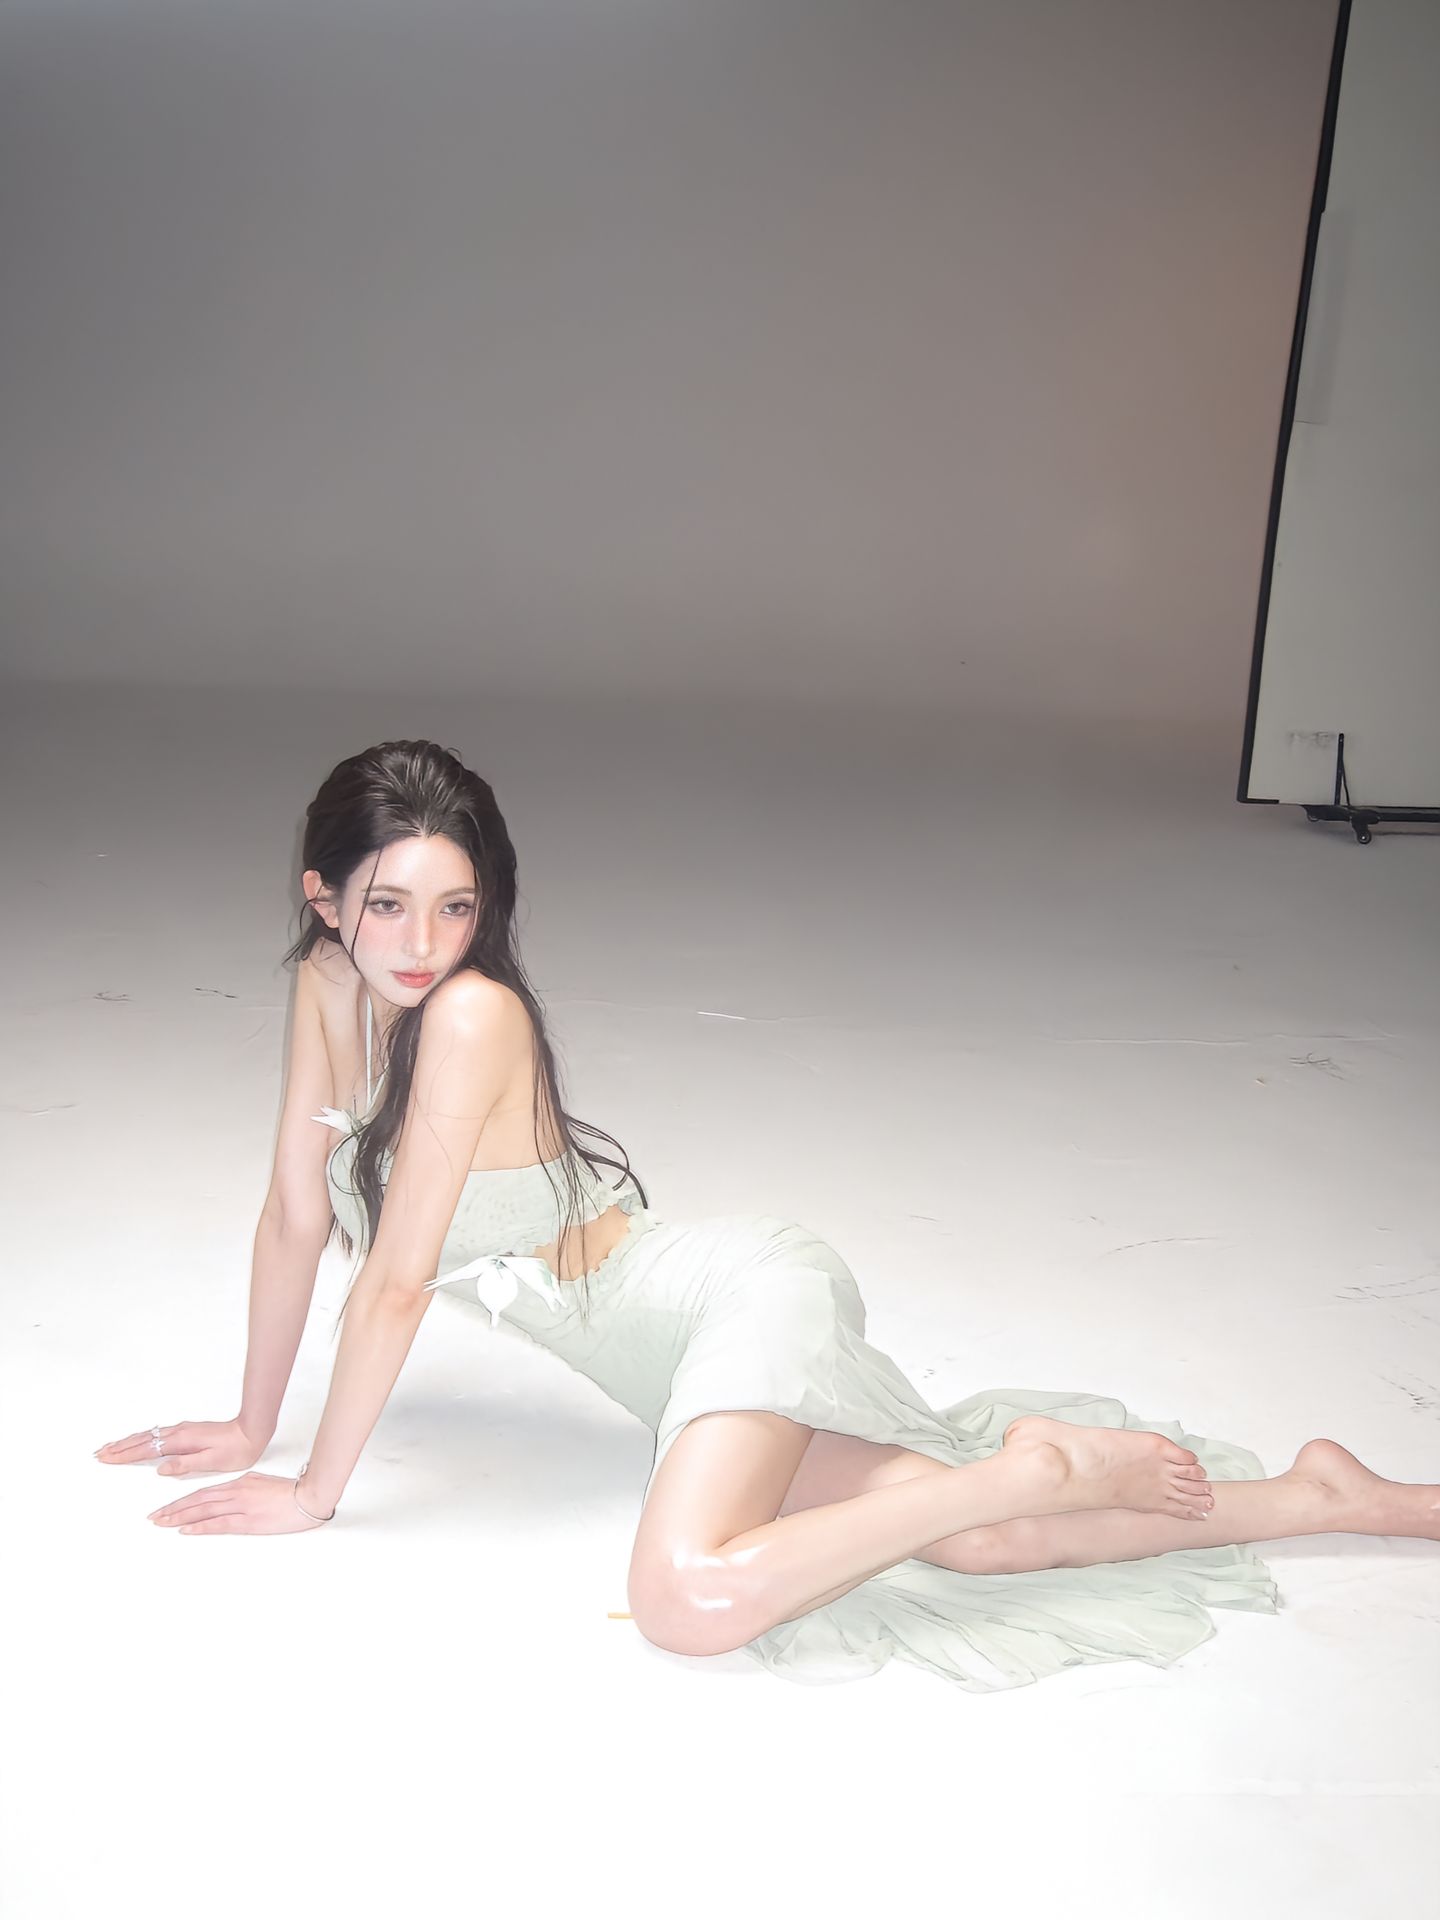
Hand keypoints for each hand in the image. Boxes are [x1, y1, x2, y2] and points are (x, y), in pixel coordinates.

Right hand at [94, 1417, 267, 1477]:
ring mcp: (182, 1430)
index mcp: (182, 1442)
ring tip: (112, 1447)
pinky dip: (142, 1438)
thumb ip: (185, 1464)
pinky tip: (138, 1440)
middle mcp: (179, 1433)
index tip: (107, 1458)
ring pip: (148, 1435)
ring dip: (128, 1441)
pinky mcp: (187, 1431)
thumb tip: (160, 1467)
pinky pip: (157, 1434)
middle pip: (142, 1439)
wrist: (252, 1431)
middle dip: (119, 1447)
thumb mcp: (212, 1462)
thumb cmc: (236, 1449)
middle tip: (100, 1453)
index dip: (124, 1455)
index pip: (146, 1449)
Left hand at [147, 1470, 331, 1534]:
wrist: (307, 1498)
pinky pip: (218, 1524)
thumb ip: (242, 1488)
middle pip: (197, 1501)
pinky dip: (200, 1527)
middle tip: (154, 1517)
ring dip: (180, 1518)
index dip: (182, 1501)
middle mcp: (235, 1492)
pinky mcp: (247, 1521)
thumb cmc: (288, 1493)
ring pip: (203, 1511)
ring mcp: (240, 1506)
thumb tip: (227, 1495)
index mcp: (238, 1483)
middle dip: (173, 1509)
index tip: (166, 1508)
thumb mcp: (261, 1483)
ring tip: (161, 1523)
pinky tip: (186, 1530)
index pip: (203, 1493)